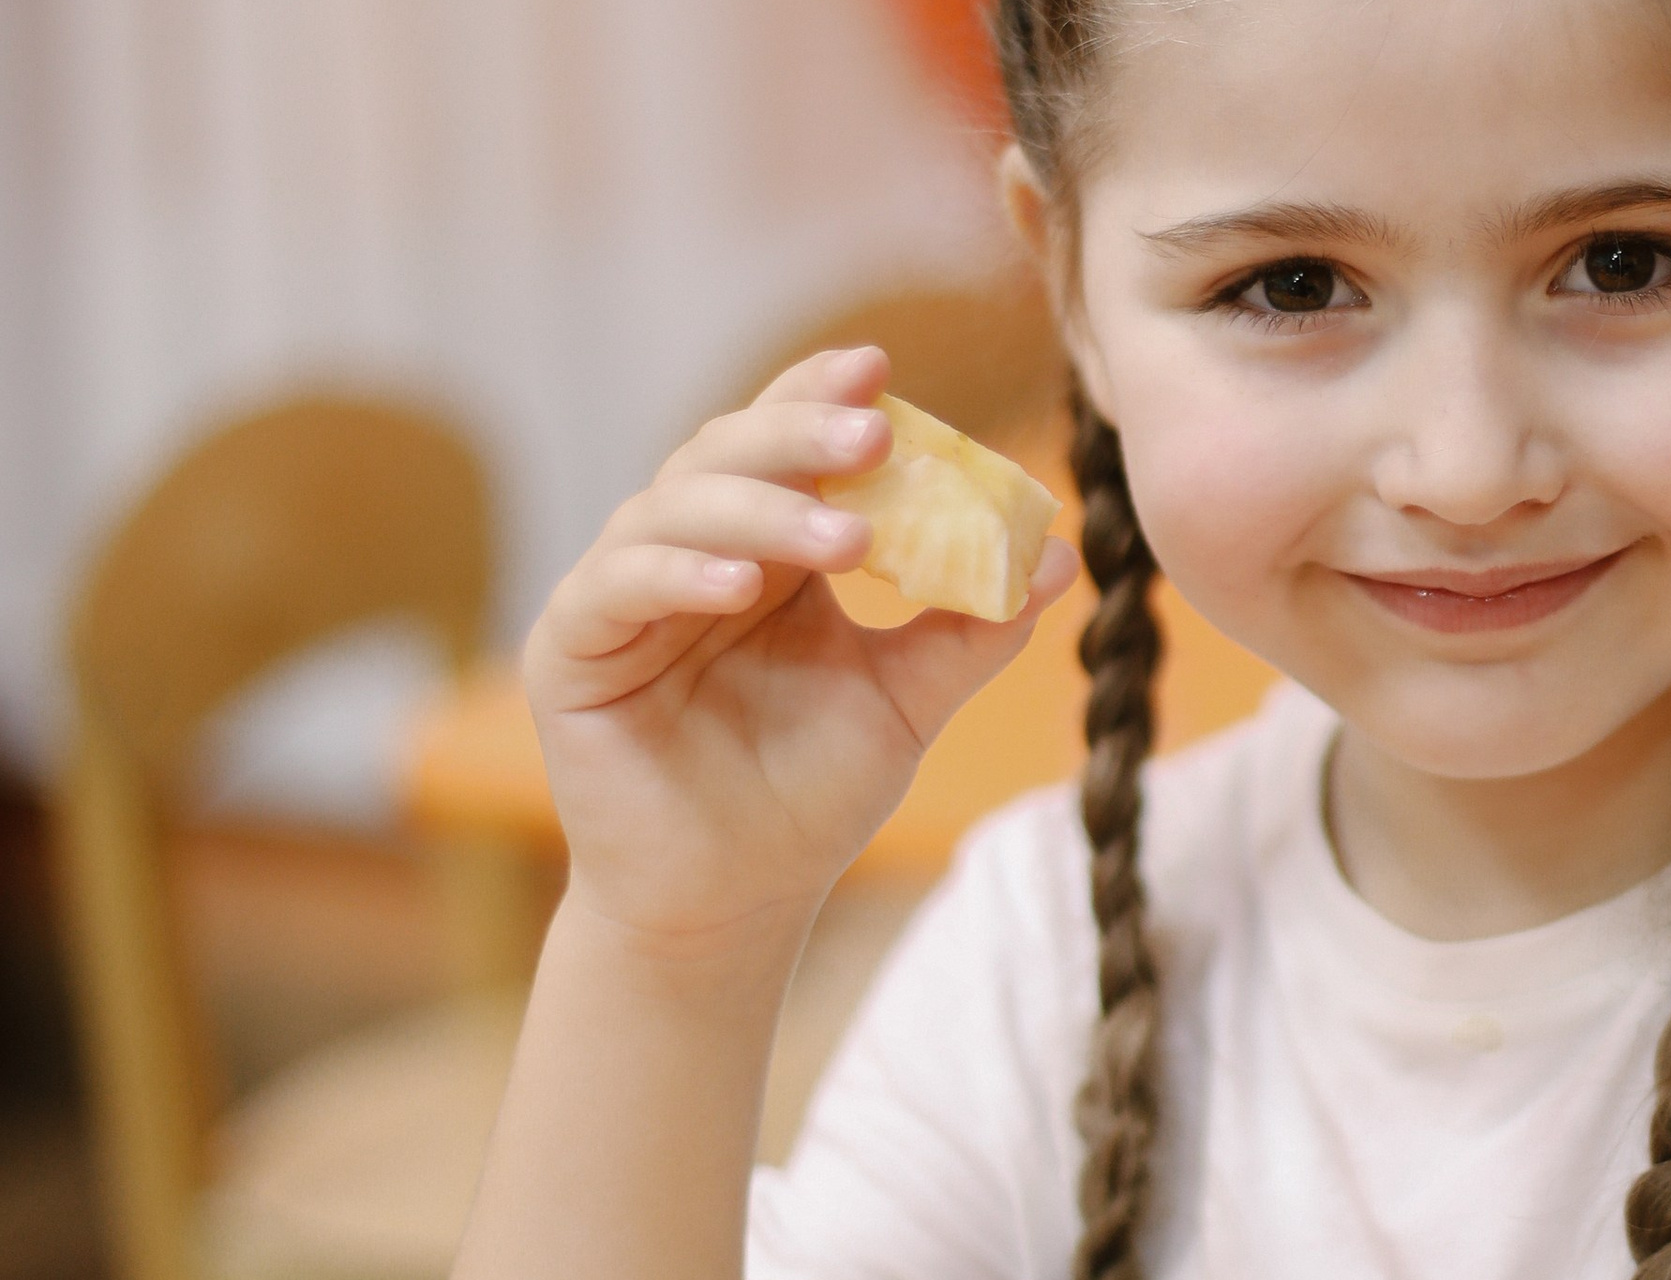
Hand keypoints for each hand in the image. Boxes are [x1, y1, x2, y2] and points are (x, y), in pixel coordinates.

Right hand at [522, 347, 1076, 948]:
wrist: (736, 901)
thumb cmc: (811, 795)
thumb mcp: (908, 699)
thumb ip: (973, 626)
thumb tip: (1060, 555)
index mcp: (767, 546)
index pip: (787, 443)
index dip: (821, 394)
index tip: (882, 368)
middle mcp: (690, 550)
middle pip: (730, 453)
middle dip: (802, 435)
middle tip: (875, 434)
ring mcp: (622, 593)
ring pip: (676, 507)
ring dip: (763, 509)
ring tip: (846, 536)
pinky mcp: (572, 648)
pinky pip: (617, 586)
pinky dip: (678, 571)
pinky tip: (741, 583)